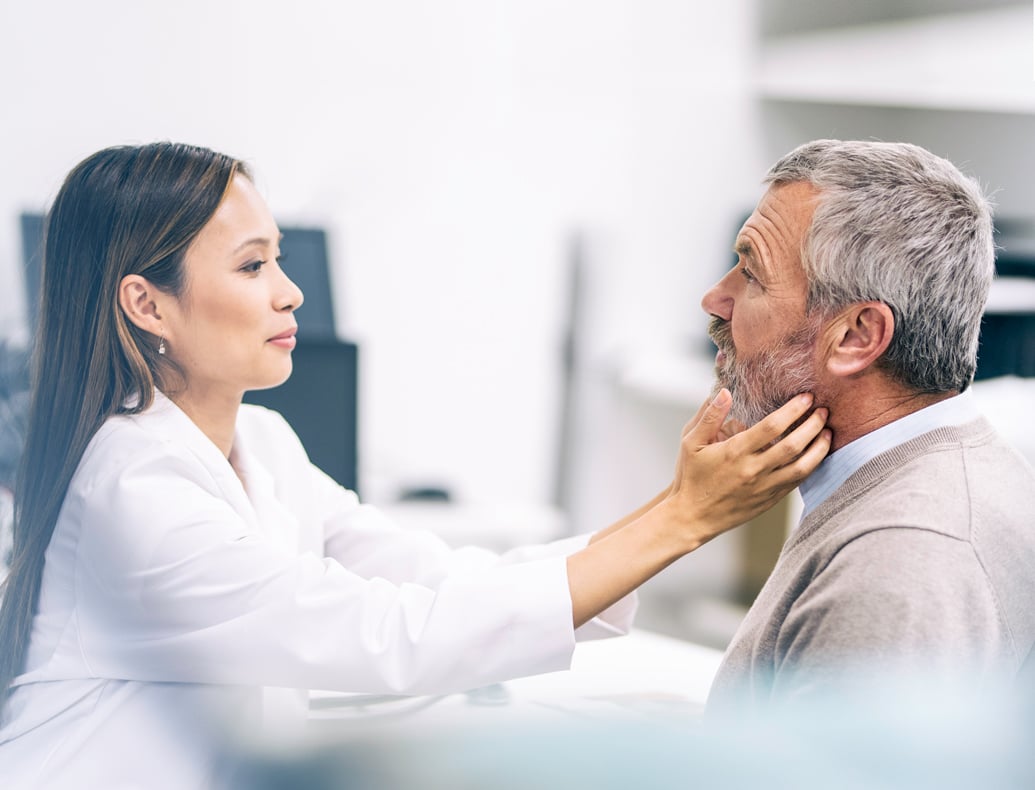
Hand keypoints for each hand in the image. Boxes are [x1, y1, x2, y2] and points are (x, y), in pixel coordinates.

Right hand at [665, 389, 829, 549]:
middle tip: (823, 410)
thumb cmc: (691, 477)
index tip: (806, 397)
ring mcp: (764, 487)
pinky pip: (797, 482)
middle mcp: (753, 470)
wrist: (693, 517)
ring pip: (802, 467)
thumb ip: (709, 416)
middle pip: (793, 445)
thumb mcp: (691, 443)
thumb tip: (725, 392)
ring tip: (828, 432)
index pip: (771, 426)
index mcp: (734, 452)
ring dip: (819, 448)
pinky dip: (811, 466)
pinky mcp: (770, 500)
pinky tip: (816, 454)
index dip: (792, 410)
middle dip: (813, 425)